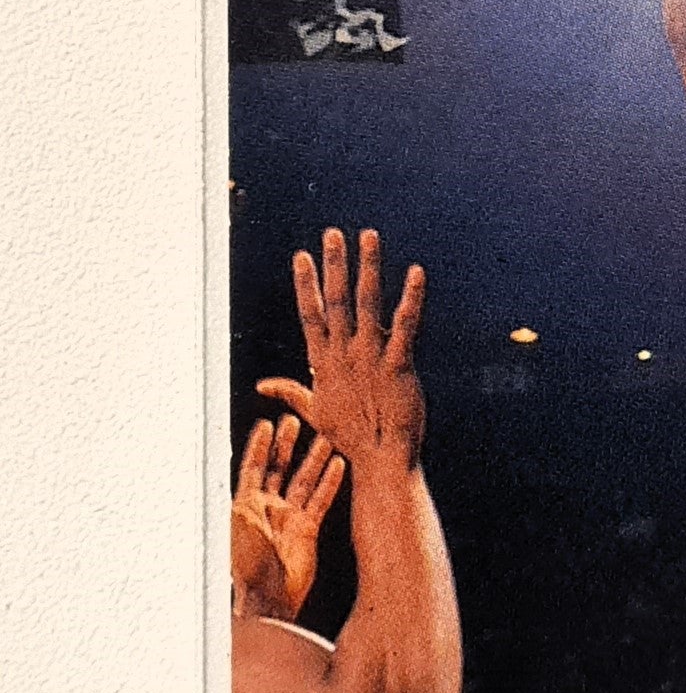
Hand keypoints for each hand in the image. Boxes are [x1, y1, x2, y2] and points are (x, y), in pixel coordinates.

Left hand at [232, 415, 344, 619]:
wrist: (268, 597)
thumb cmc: (247, 567)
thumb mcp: (238, 530)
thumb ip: (242, 504)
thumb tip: (237, 480)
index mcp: (245, 506)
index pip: (251, 468)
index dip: (258, 446)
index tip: (265, 424)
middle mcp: (267, 508)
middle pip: (277, 469)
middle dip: (284, 445)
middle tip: (294, 421)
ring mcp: (289, 517)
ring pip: (303, 480)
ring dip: (312, 459)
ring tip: (324, 437)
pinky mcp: (308, 528)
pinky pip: (320, 499)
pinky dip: (329, 482)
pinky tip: (338, 464)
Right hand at [256, 228, 426, 472]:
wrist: (381, 460)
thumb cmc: (351, 436)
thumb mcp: (315, 411)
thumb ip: (292, 391)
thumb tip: (263, 384)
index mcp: (325, 362)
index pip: (311, 315)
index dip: (305, 284)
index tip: (301, 256)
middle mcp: (345, 353)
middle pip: (335, 300)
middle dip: (334, 264)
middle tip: (333, 233)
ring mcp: (371, 357)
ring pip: (367, 303)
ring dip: (368, 267)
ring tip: (368, 236)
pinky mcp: (398, 365)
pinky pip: (405, 325)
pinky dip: (411, 298)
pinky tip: (415, 273)